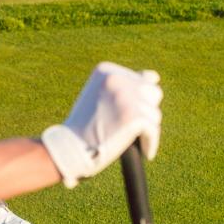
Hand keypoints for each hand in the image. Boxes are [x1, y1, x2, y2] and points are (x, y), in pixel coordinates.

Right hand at [40, 63, 162, 187]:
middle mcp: (116, 79)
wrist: (68, 150)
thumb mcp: (100, 97)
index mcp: (106, 71)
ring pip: (154, 114)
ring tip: (126, 139)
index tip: (122, 116)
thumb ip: (125, 84)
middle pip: (152, 93)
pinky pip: (153, 131)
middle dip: (144, 112)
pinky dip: (150, 143)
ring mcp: (126, 97)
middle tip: (125, 127)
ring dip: (145, 129)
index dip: (135, 102)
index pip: (139, 81)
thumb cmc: (83, 126)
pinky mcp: (135, 117)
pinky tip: (144, 152)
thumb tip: (154, 76)